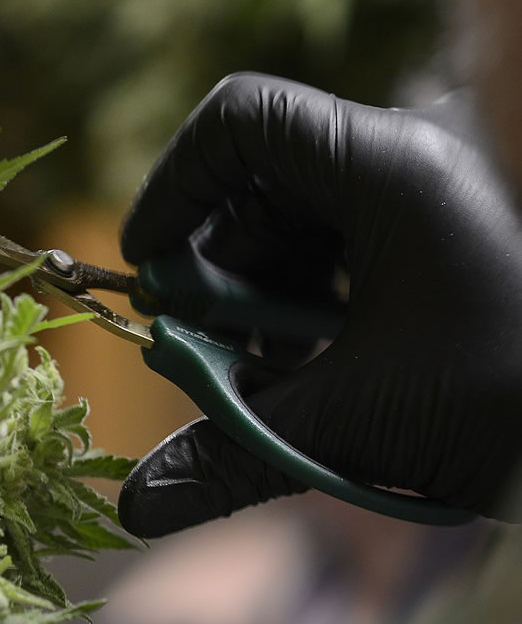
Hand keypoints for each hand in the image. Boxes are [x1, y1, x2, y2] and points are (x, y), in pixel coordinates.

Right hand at [117, 73, 521, 537]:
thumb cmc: (510, 403)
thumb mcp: (357, 425)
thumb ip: (234, 454)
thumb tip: (138, 504)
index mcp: (390, 166)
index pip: (239, 120)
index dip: (174, 187)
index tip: (151, 269)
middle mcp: (414, 153)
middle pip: (263, 177)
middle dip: (220, 268)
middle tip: (204, 348)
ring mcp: (437, 184)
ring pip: (303, 213)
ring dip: (266, 293)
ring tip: (276, 374)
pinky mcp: (451, 220)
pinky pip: (349, 233)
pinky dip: (316, 295)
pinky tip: (324, 364)